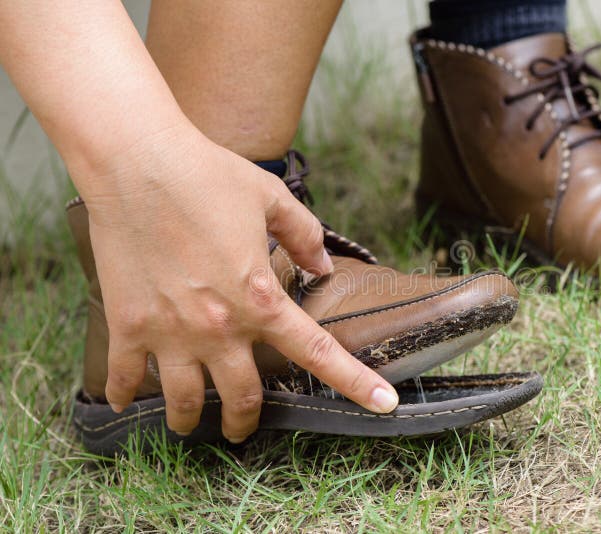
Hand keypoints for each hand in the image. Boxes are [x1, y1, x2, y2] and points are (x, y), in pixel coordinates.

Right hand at [83, 126, 398, 442]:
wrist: (137, 162)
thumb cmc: (207, 174)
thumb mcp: (271, 198)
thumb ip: (304, 236)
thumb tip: (322, 266)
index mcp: (261, 298)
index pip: (317, 354)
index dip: (355, 383)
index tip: (383, 405)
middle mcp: (220, 327)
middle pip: (243, 397)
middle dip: (246, 421)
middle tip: (244, 426)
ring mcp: (171, 332)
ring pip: (185, 402)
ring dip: (190, 420)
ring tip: (190, 423)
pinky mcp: (128, 325)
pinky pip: (124, 377)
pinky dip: (122, 394)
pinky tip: (123, 401)